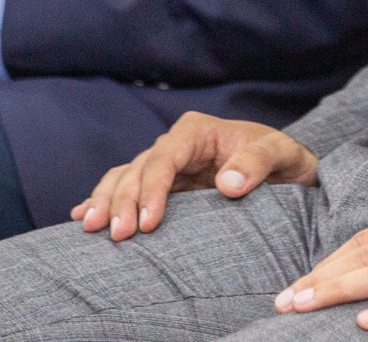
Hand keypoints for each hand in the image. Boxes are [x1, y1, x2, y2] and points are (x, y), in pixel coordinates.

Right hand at [74, 111, 317, 238]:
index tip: (148, 223)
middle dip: (122, 200)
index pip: (165, 157)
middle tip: (116, 235)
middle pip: (138, 169)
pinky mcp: (163, 184)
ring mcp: (166, 164)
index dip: (152, 189)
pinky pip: (127, 187)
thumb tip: (228, 182)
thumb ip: (257, 163)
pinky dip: (104, 199)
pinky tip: (82, 215)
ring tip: (90, 228)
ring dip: (105, 201)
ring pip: (125, 177)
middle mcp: (175, 144)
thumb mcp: (281, 156)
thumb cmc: (283, 160)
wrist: (285, 169)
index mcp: (197, 131)